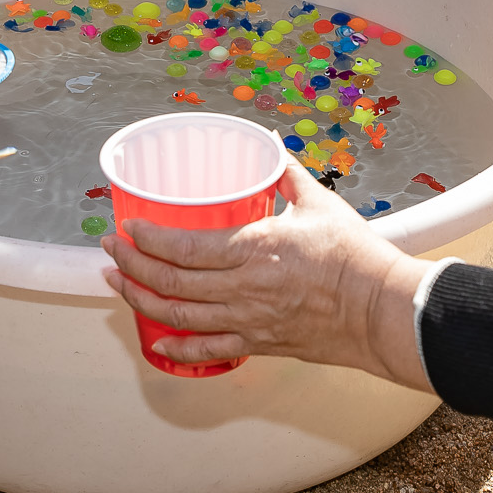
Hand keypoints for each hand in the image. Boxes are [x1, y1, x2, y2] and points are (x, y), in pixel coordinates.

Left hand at [102, 159, 431, 386]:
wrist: (381, 310)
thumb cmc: (354, 257)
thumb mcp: (318, 203)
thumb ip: (287, 172)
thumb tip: (270, 143)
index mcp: (253, 249)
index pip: (183, 246)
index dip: (147, 239)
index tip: (126, 227)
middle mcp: (242, 288)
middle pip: (170, 281)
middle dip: (132, 266)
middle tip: (111, 251)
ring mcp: (247, 320)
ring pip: (180, 316)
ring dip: (142, 300)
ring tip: (119, 285)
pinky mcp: (259, 342)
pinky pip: (208, 349)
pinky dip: (177, 346)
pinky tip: (157, 339)